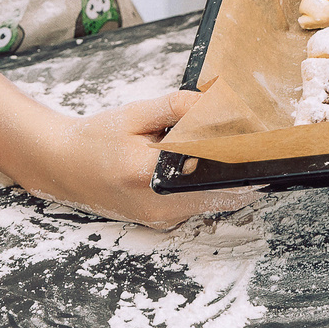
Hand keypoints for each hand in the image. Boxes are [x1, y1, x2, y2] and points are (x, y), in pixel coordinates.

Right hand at [13, 89, 258, 228]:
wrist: (63, 166)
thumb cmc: (97, 138)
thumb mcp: (137, 113)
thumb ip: (179, 107)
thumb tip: (217, 105)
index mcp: (147, 174)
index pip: (210, 171)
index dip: (241, 160)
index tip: (266, 148)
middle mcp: (156, 205)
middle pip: (220, 193)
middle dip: (242, 172)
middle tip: (261, 149)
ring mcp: (158, 219)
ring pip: (212, 202)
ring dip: (228, 181)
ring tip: (234, 155)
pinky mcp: (160, 223)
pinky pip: (197, 205)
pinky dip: (209, 187)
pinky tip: (207, 168)